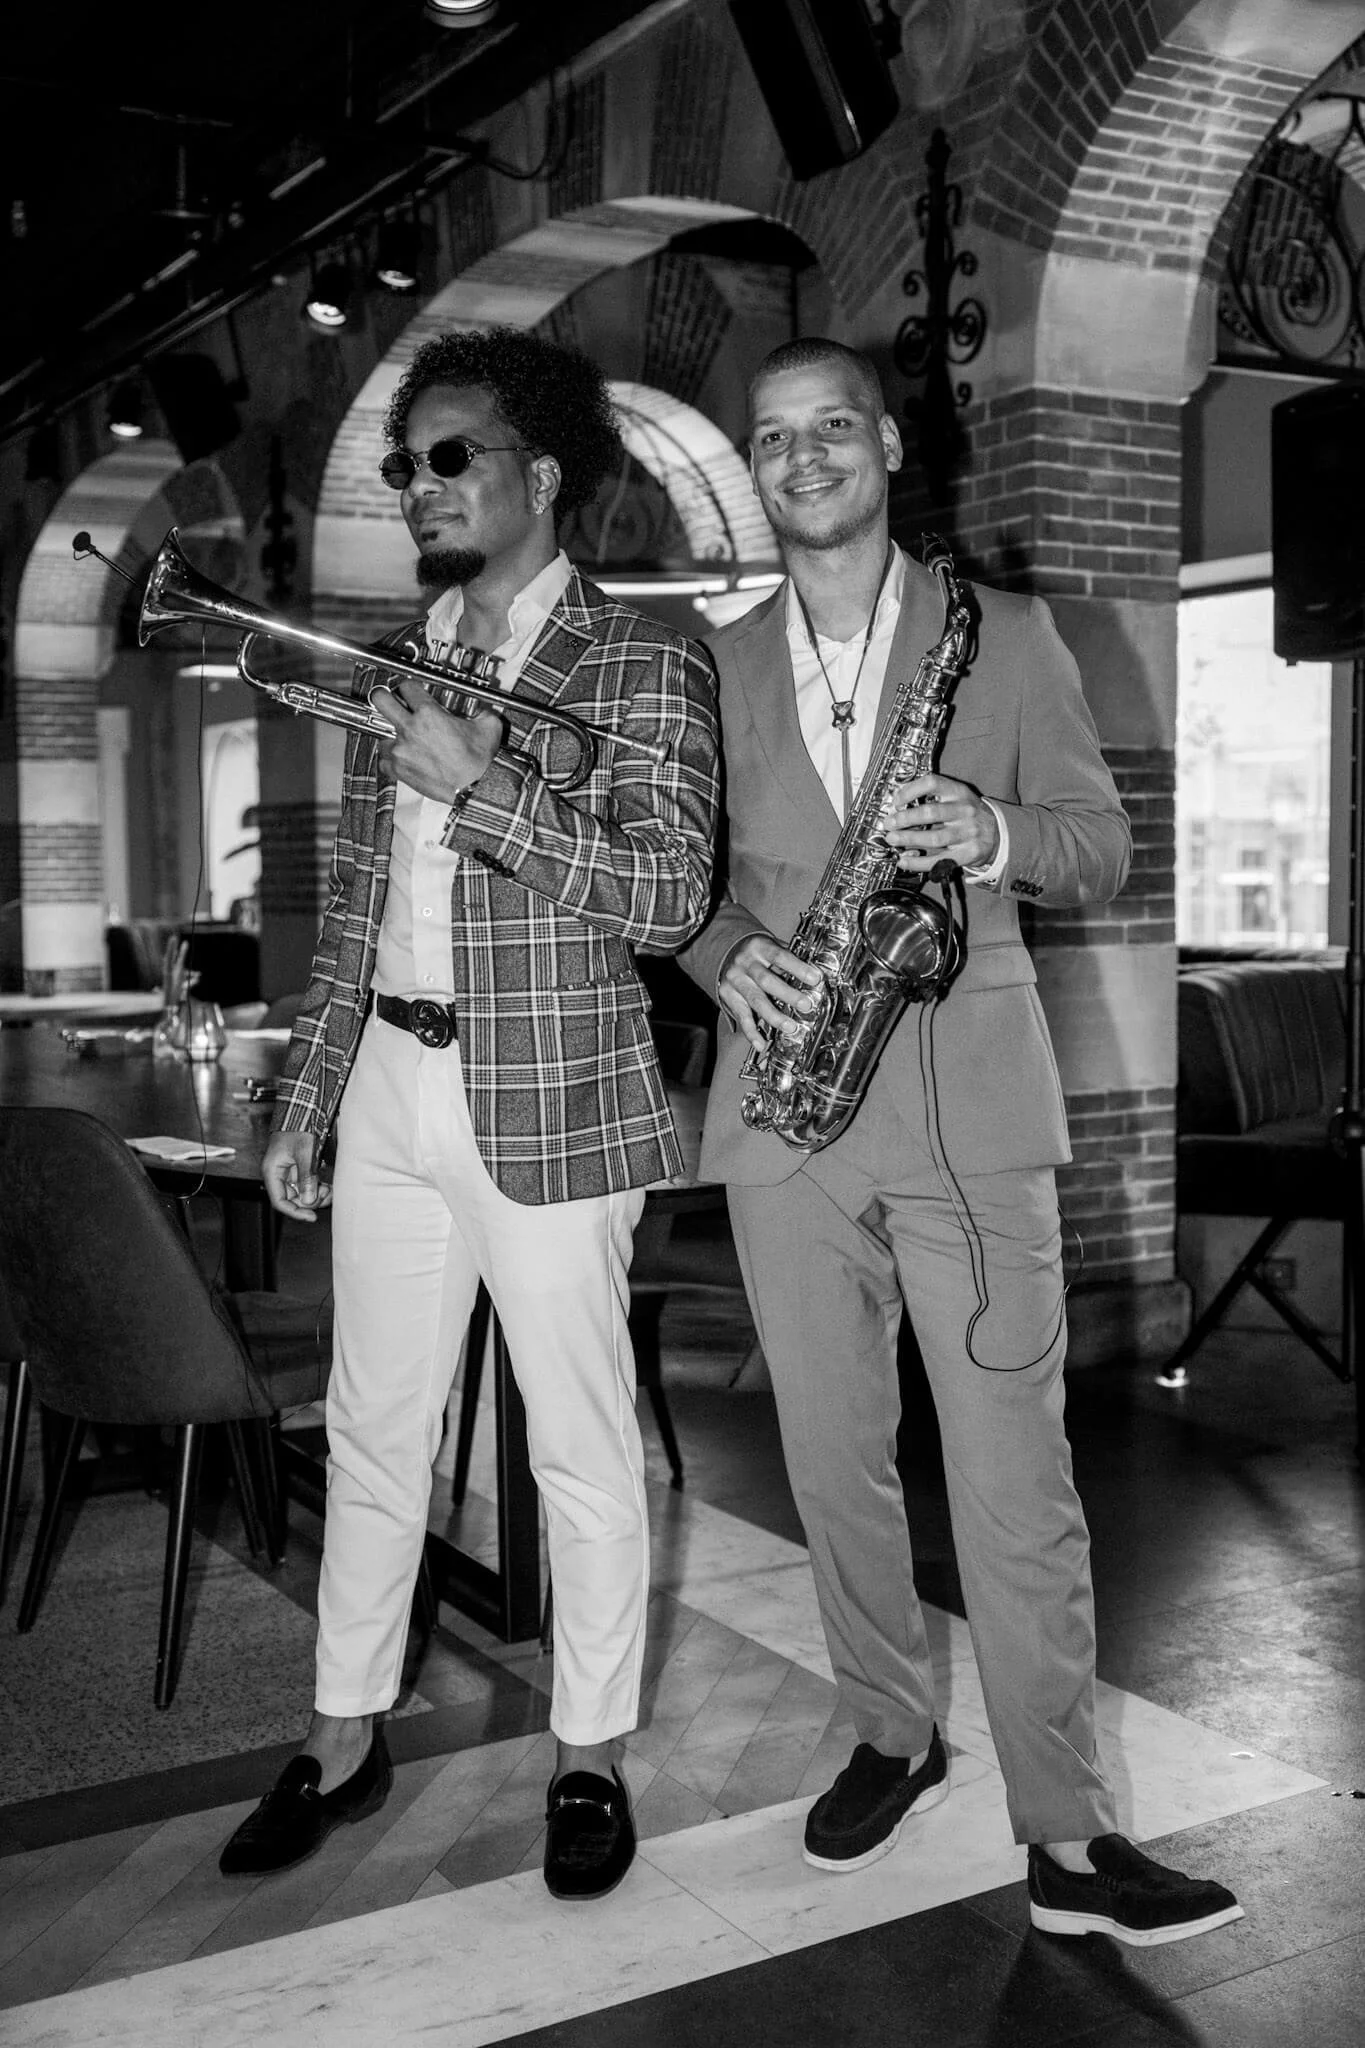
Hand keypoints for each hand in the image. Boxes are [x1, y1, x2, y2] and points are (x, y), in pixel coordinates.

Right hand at [263, 1130, 332, 1222]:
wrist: (302, 1111)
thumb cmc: (299, 1127)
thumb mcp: (305, 1153)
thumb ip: (306, 1177)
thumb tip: (308, 1201)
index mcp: (272, 1171)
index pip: (279, 1201)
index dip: (295, 1212)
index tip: (312, 1216)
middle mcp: (278, 1174)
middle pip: (292, 1199)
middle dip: (310, 1201)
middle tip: (327, 1195)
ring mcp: (288, 1172)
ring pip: (301, 1193)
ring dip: (315, 1195)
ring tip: (329, 1189)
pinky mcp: (298, 1168)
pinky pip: (306, 1184)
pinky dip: (317, 1187)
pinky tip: (328, 1185)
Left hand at [373, 677, 503, 800]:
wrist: (474, 788)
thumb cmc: (479, 761)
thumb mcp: (489, 726)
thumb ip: (483, 712)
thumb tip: (483, 711)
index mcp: (429, 713)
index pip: (407, 687)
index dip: (410, 687)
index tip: (411, 691)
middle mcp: (411, 728)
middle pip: (380, 699)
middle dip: (383, 697)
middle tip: (389, 701)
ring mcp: (401, 749)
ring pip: (381, 733)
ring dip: (390, 735)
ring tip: (403, 739)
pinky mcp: (399, 769)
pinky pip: (383, 761)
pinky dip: (390, 760)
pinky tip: (402, 759)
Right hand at [718, 933, 824, 1049]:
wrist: (726, 951)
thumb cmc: (756, 952)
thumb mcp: (771, 946)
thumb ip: (789, 959)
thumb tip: (814, 975)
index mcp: (759, 947)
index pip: (780, 957)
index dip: (798, 968)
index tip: (815, 978)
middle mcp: (745, 963)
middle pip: (766, 980)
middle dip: (788, 994)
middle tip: (806, 1005)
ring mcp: (736, 980)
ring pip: (756, 1000)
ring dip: (774, 1016)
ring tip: (790, 1026)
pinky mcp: (729, 996)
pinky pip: (742, 1016)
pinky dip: (751, 1031)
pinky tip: (761, 1042)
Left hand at [882, 772, 998, 873]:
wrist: (997, 832)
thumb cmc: (967, 814)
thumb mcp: (955, 798)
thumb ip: (931, 801)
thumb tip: (898, 811)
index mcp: (959, 792)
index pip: (932, 784)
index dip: (910, 791)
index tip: (896, 801)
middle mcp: (964, 810)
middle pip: (930, 813)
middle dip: (905, 819)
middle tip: (889, 824)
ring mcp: (968, 833)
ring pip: (934, 838)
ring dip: (909, 840)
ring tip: (893, 839)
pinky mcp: (968, 853)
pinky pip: (940, 860)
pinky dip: (918, 863)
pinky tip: (905, 861)